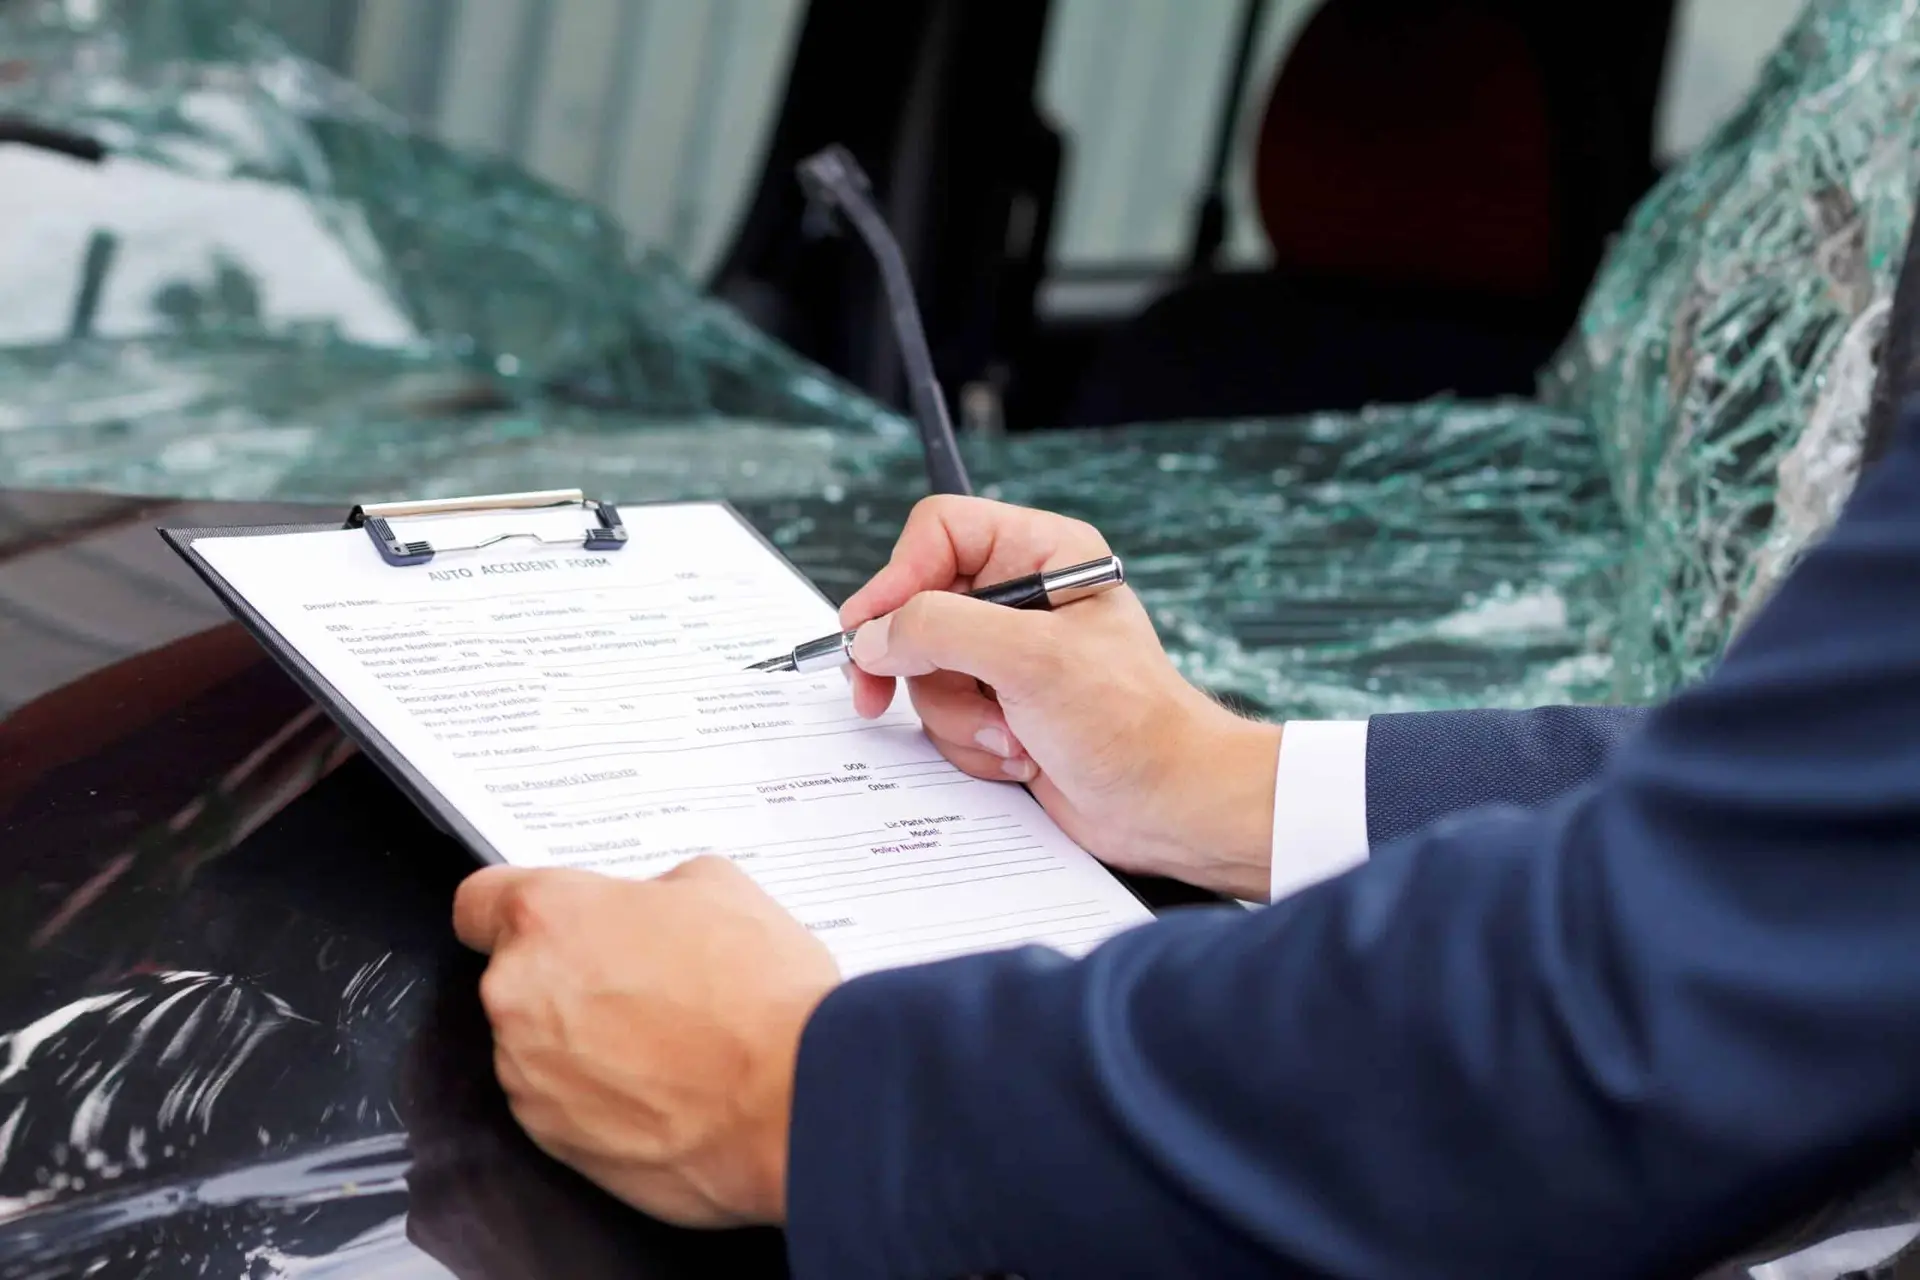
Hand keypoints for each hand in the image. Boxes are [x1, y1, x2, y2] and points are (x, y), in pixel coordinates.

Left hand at [451, 856, 838, 1227]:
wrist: (791, 1103)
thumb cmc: (760, 993)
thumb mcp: (720, 887)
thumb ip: (654, 891)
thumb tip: (646, 912)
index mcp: (548, 918)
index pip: (478, 903)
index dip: (513, 909)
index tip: (549, 923)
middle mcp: (517, 996)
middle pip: (519, 978)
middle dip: (573, 977)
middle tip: (650, 982)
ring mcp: (529, 1078)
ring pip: (540, 1046)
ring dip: (586, 1042)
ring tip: (669, 1043)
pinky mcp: (554, 1143)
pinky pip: (563, 1106)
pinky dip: (602, 1099)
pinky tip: (666, 1090)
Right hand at [841, 496, 1281, 900]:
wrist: (1170, 805)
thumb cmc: (1133, 724)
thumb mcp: (1031, 659)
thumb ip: (940, 631)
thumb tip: (874, 634)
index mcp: (1044, 553)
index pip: (940, 532)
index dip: (897, 577)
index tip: (870, 629)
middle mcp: (1023, 597)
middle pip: (917, 607)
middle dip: (921, 667)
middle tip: (879, 696)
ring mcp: (1009, 656)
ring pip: (925, 671)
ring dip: (957, 716)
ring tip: (1012, 734)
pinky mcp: (1002, 706)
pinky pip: (944, 715)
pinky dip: (972, 743)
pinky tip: (1021, 754)